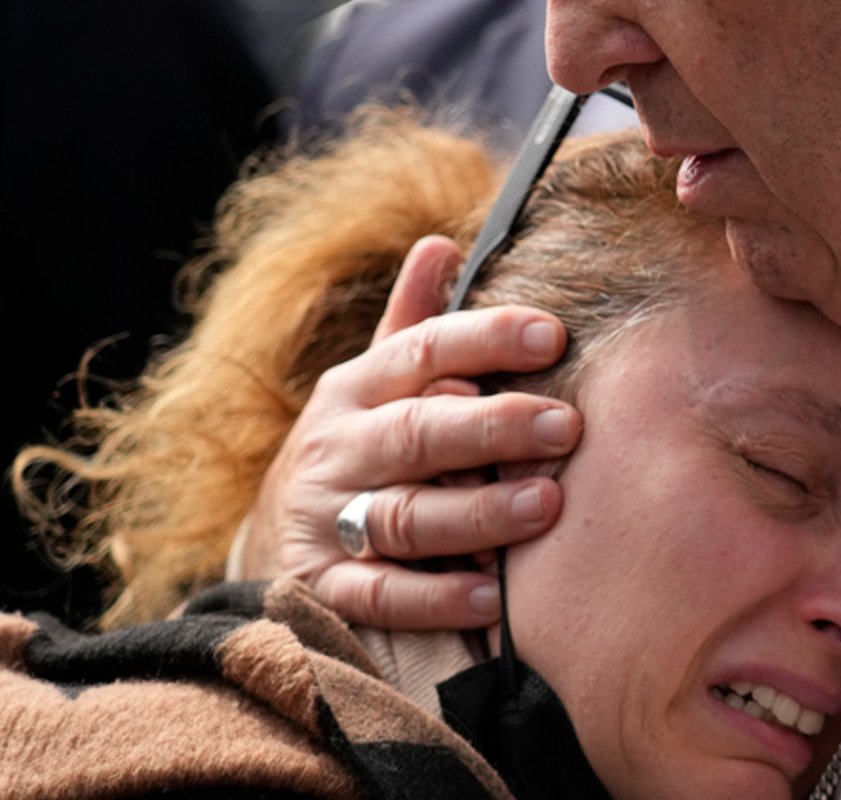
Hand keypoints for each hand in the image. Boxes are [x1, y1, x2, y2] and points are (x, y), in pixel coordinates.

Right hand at [238, 235, 580, 629]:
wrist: (273, 537)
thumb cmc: (361, 445)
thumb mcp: (376, 383)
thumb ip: (413, 322)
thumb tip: (441, 243)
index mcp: (356, 388)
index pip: (420, 351)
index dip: (484, 339)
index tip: (552, 334)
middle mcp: (337, 448)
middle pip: (417, 432)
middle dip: (494, 427)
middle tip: (567, 427)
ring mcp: (327, 519)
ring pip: (404, 515)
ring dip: (477, 513)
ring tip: (544, 507)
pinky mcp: (324, 589)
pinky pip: (381, 596)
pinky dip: (435, 598)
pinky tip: (493, 597)